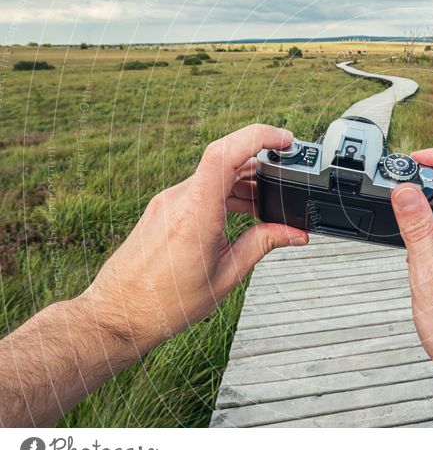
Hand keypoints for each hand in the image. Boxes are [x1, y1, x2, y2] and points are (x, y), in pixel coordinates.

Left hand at [80, 124, 308, 353]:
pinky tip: (241, 214)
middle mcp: (178, 198)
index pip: (224, 153)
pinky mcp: (164, 207)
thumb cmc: (167, 302)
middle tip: (285, 185)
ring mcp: (168, 200)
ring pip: (215, 175)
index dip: (258, 136)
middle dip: (262, 166)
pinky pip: (202, 187)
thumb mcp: (227, 275)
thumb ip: (263, 244)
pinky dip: (227, 193)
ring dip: (245, 183)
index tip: (285, 140)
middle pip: (226, 160)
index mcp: (196, 213)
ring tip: (265, 210)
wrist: (121, 313)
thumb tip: (295, 233)